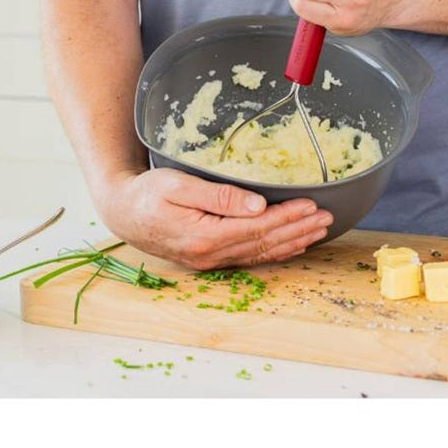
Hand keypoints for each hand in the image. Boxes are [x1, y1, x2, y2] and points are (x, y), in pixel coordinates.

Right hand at [97, 167, 333, 270]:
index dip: (287, 216)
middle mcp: (210, 255)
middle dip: (298, 229)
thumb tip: (258, 206)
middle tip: (326, 217)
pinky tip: (290, 245)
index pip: (257, 227)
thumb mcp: (178, 185)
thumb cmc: (146, 193)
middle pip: (264, 243)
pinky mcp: (208, 259)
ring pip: (260, 253)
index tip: (311, 205)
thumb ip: (218, 196)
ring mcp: (209, 261)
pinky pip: (249, 257)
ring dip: (291, 242)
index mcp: (204, 236)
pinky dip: (274, 251)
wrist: (121, 212)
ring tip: (317, 230)